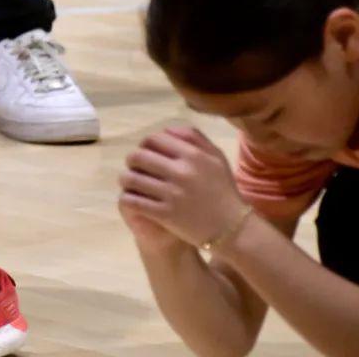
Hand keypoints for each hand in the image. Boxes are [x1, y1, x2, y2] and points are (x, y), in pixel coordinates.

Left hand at [119, 127, 248, 247]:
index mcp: (193, 155)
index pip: (154, 139)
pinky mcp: (165, 214)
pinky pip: (133, 200)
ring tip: (129, 183)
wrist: (233, 228)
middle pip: (138, 156)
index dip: (144, 144)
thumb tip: (166, 130)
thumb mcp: (216, 158)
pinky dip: (128, 197)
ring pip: (131, 178)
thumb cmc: (223, 190)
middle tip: (135, 168)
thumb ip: (194, 138)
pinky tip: (132, 198)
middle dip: (132, 161)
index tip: (146, 153)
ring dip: (126, 179)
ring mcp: (172, 194)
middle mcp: (181, 172)